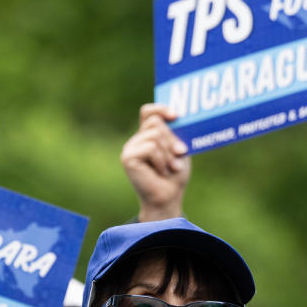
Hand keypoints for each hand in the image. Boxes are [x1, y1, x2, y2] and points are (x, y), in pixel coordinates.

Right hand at [121, 103, 190, 221]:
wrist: (168, 197)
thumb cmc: (175, 175)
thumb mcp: (179, 149)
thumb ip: (174, 133)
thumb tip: (176, 117)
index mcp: (148, 135)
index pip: (148, 112)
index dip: (161, 109)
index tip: (176, 116)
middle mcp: (137, 139)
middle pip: (156, 122)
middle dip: (172, 139)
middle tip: (179, 154)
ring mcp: (130, 147)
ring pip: (155, 135)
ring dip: (168, 153)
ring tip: (170, 167)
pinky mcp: (127, 157)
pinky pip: (150, 147)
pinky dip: (161, 160)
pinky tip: (161, 171)